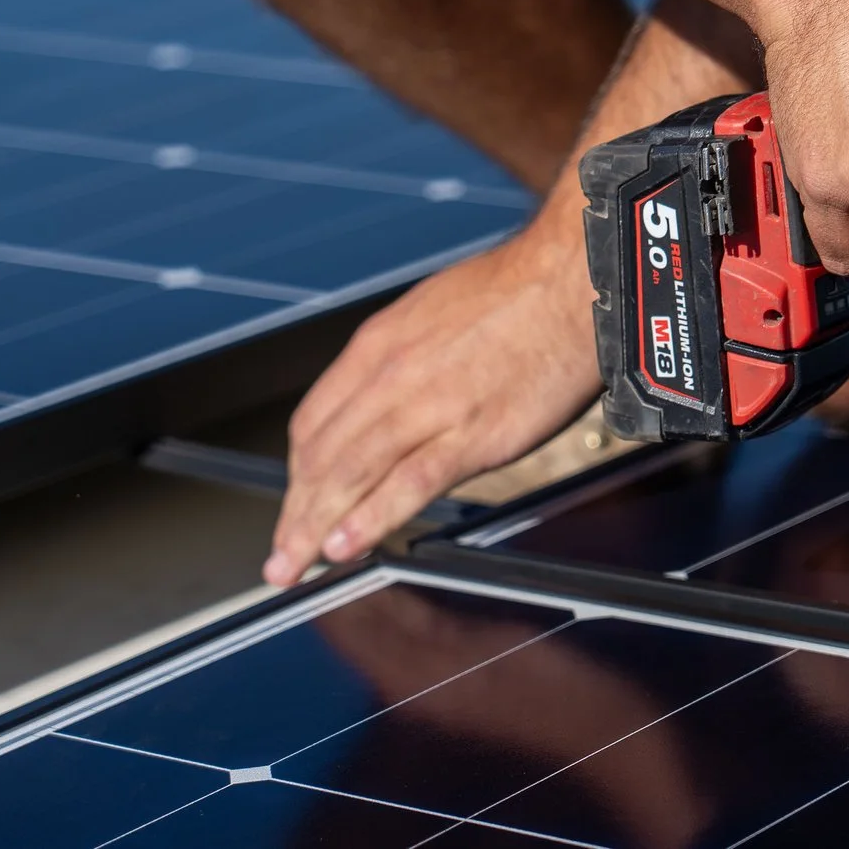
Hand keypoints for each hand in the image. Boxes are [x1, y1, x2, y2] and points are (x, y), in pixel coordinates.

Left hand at [263, 204, 596, 585]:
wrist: (569, 282)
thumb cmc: (515, 294)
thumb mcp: (432, 313)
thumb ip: (400, 360)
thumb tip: (384, 400)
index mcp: (378, 345)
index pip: (313, 423)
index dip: (297, 474)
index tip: (295, 503)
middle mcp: (390, 377)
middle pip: (321, 458)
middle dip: (295, 514)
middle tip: (280, 557)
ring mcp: (428, 407)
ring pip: (350, 476)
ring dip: (314, 528)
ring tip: (294, 566)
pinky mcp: (471, 435)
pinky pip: (407, 484)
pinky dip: (370, 519)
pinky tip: (346, 545)